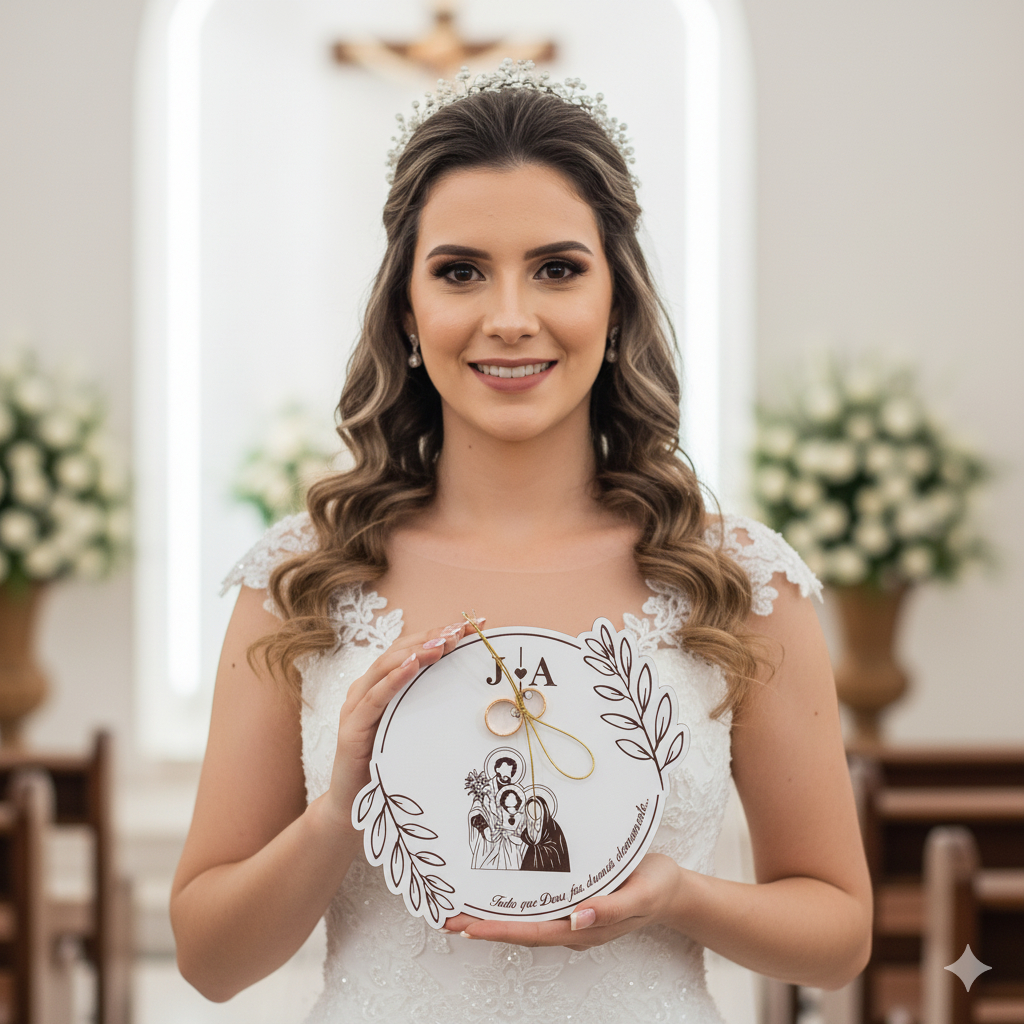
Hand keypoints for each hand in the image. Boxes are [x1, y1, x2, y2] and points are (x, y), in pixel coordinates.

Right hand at [324, 617, 482, 826]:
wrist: (353, 806)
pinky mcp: (352, 727)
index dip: (441, 633)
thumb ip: (433, 708)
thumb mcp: (416, 730)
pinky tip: (414, 664)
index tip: (474, 626)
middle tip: (462, 630)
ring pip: (386, 666)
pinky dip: (394, 678)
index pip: (413, 649)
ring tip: (443, 643)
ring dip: (416, 650)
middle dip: (433, 636)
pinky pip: (374, 697)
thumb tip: (475, 694)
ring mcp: (356, 705)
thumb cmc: (389, 766)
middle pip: (400, 650)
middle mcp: (368, 688)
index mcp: (384, 686)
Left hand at [444, 852, 684, 949]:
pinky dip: (511, 902)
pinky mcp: (573, 902)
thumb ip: (611, 909)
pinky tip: (495, 893)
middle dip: (482, 925)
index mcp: (584, 928)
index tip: (467, 927)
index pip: (532, 933)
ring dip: (492, 915)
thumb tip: (576, 919)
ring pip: (524, 919)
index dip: (498, 930)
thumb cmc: (657, 887)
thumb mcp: (641, 894)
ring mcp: (571, 916)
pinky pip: (536, 906)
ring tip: (458, 907)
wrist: (674, 889)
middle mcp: (571, 926)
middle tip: (445, 917)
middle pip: (520, 930)